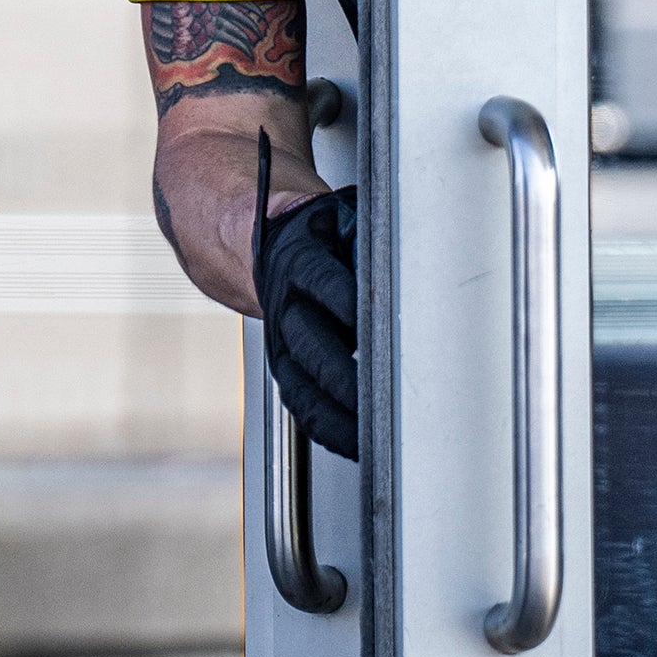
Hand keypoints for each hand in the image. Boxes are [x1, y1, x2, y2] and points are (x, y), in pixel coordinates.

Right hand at [253, 184, 359, 460]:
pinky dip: (325, 424)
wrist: (241, 235)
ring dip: (336, 413)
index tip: (376, 322)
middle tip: (385, 397)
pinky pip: (300, 399)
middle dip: (347, 376)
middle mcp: (283, 302)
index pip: (323, 281)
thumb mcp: (339, 216)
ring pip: (302, 383)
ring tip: (371, 437)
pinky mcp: (284, 361)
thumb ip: (370, 237)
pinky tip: (351, 441)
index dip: (347, 301)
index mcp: (298, 257)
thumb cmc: (307, 227)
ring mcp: (279, 336)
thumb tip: (416, 253)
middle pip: (313, 346)